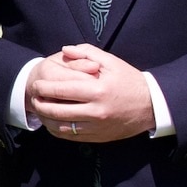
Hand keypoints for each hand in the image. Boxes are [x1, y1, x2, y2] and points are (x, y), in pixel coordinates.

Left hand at [28, 44, 156, 141]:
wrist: (152, 105)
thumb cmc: (129, 80)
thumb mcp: (111, 62)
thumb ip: (86, 52)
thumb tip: (65, 50)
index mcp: (98, 91)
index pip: (63, 90)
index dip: (45, 88)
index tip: (37, 84)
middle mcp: (97, 111)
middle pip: (58, 111)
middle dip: (41, 104)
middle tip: (34, 98)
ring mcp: (98, 127)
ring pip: (62, 127)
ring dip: (47, 119)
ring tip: (40, 110)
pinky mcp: (99, 137)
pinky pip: (72, 136)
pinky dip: (58, 130)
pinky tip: (53, 122)